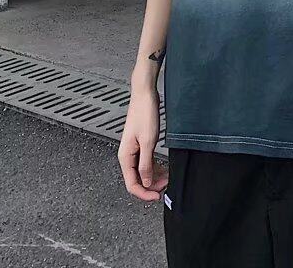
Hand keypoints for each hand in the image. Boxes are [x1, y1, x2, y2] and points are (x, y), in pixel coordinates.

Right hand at [118, 85, 167, 201]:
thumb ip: (146, 164)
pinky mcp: (141, 145)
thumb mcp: (148, 141)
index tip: (157, 197)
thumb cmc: (144, 113)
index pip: (132, 184)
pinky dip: (155, 168)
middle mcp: (127, 155)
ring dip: (154, 177)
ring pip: (143, 172)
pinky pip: (146, 162)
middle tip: (166, 187)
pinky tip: (164, 169)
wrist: (145, 95)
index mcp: (125, 156)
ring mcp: (134, 150)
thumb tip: (146, 183)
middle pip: (137, 180)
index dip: (144, 193)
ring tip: (167, 178)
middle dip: (151, 186)